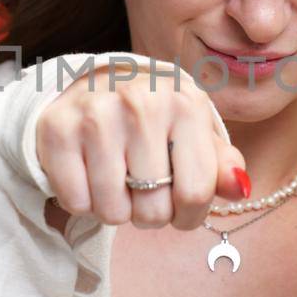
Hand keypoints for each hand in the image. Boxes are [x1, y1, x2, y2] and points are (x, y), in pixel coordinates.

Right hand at [36, 64, 249, 230]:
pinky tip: (89, 174)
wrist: (95, 82)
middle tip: (142, 190)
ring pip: (112, 212)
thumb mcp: (195, 132)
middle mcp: (141, 104)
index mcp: (185, 103)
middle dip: (150, 213)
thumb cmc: (156, 118)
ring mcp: (96, 115)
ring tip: (117, 181)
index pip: (196, 193)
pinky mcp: (57, 129)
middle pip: (153, 210)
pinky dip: (83, 201)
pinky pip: (76, 202)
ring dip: (116, 210)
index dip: (189, 215)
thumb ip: (221, 165)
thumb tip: (239, 188)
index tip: (180, 207)